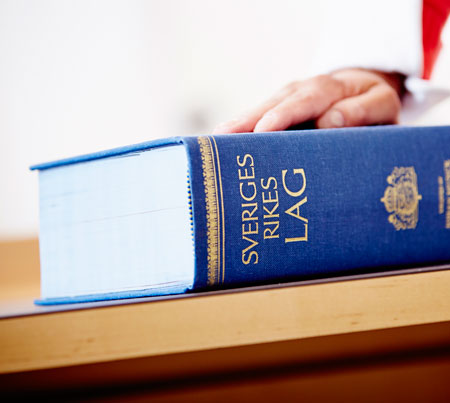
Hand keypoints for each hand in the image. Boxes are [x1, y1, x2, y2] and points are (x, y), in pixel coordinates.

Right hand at [213, 68, 404, 133]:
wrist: (362, 89)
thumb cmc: (371, 102)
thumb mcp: (381, 104)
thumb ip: (363, 111)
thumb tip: (330, 121)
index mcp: (328, 89)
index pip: (303, 102)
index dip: (282, 116)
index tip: (262, 131)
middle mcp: (302, 91)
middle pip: (272, 105)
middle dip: (248, 121)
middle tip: (223, 136)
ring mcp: (287, 100)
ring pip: (261, 111)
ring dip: (239, 125)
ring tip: (216, 140)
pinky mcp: (280, 110)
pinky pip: (260, 118)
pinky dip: (244, 129)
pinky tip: (227, 142)